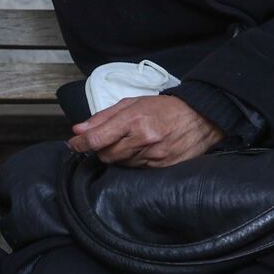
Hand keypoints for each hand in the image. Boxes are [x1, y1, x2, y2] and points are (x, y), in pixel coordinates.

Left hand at [67, 95, 222, 167]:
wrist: (200, 117)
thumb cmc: (164, 108)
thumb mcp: (132, 103)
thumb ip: (103, 117)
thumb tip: (79, 130)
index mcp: (133, 120)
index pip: (97, 139)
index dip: (80, 144)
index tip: (73, 144)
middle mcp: (143, 139)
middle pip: (106, 155)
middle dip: (100, 150)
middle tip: (105, 141)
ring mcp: (154, 156)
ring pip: (120, 164)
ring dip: (117, 156)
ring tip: (128, 143)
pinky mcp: (163, 167)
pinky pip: (137, 170)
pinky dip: (133, 162)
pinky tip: (140, 151)